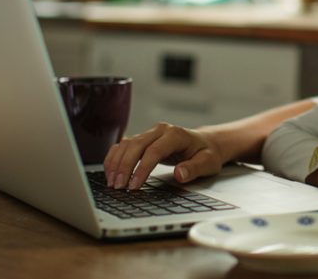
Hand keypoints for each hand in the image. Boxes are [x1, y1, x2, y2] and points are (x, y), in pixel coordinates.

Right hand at [103, 122, 224, 189]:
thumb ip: (194, 169)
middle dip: (125, 167)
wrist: (206, 143)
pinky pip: (124, 145)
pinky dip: (115, 158)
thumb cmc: (206, 154)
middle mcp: (160, 130)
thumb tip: (180, 174)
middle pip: (136, 145)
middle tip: (118, 187)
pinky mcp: (143, 139)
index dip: (141, 169)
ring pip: (126, 144)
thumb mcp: (207, 163)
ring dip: (116, 163)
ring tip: (112, 183)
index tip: (134, 186)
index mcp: (176, 134)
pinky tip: (110, 172)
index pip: (154, 151)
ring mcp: (150, 133)